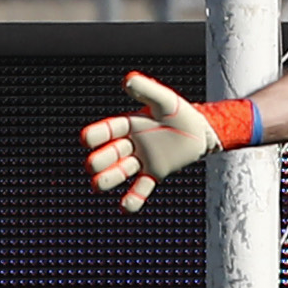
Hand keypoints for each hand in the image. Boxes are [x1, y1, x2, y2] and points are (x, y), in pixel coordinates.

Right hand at [81, 71, 250, 212]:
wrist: (202, 132)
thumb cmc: (182, 113)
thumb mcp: (165, 99)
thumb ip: (147, 89)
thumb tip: (127, 80)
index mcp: (131, 124)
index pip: (109, 129)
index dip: (97, 134)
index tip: (85, 139)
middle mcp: (132, 143)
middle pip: (110, 153)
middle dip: (100, 160)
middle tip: (92, 165)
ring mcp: (142, 160)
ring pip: (120, 171)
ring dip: (108, 178)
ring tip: (97, 185)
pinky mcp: (154, 172)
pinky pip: (141, 187)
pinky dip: (133, 198)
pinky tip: (125, 207)